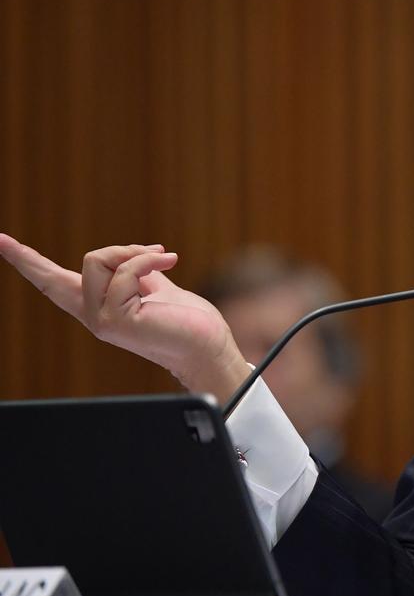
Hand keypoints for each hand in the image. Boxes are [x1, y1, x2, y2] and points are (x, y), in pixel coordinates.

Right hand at [0, 234, 249, 403]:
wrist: (207, 344)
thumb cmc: (185, 319)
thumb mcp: (153, 286)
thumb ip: (132, 271)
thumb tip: (126, 254)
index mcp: (97, 304)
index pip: (51, 281)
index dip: (24, 261)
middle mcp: (91, 314)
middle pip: (78, 263)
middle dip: (122, 250)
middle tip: (160, 255)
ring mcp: (100, 320)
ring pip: (99, 260)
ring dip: (138, 254)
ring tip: (166, 263)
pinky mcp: (115, 321)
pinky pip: (126, 271)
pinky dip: (150, 261)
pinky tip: (170, 265)